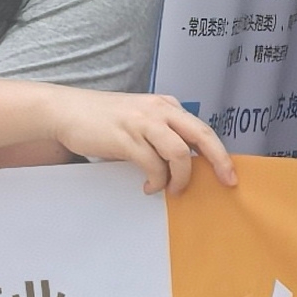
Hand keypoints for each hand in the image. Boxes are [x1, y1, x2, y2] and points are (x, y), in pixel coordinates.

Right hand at [41, 88, 237, 194]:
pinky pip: (152, 165)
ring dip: (180, 178)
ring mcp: (142, 123)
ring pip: (178, 154)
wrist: (67, 110)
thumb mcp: (141, 119)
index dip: (219, 152)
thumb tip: (184, 164)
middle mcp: (159, 111)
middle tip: (226, 182)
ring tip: (172, 190)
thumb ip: (163, 134)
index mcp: (167, 106)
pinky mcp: (125, 138)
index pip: (202, 129)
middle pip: (201, 136)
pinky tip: (149, 187)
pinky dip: (156, 181)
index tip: (230, 173)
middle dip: (218, 161)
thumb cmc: (105, 119)